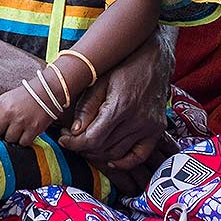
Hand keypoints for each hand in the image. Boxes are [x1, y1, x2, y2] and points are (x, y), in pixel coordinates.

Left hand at [0, 83, 53, 146]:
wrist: (46, 93)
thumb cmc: (24, 97)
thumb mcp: (6, 98)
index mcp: (0, 103)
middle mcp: (9, 113)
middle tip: (5, 131)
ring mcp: (21, 121)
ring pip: (9, 139)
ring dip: (12, 138)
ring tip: (16, 132)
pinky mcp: (33, 129)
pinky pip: (23, 143)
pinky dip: (24, 141)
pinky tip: (25, 135)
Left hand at [58, 33, 169, 168]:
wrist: (154, 58)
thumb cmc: (123, 66)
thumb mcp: (99, 80)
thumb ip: (87, 106)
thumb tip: (74, 131)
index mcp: (120, 106)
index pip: (93, 138)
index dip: (74, 143)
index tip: (62, 138)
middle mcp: (137, 120)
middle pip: (104, 147)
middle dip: (82, 147)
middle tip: (71, 139)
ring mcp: (150, 127)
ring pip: (119, 153)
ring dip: (99, 154)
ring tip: (85, 144)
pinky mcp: (157, 130)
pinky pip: (140, 155)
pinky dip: (124, 162)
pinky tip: (109, 159)